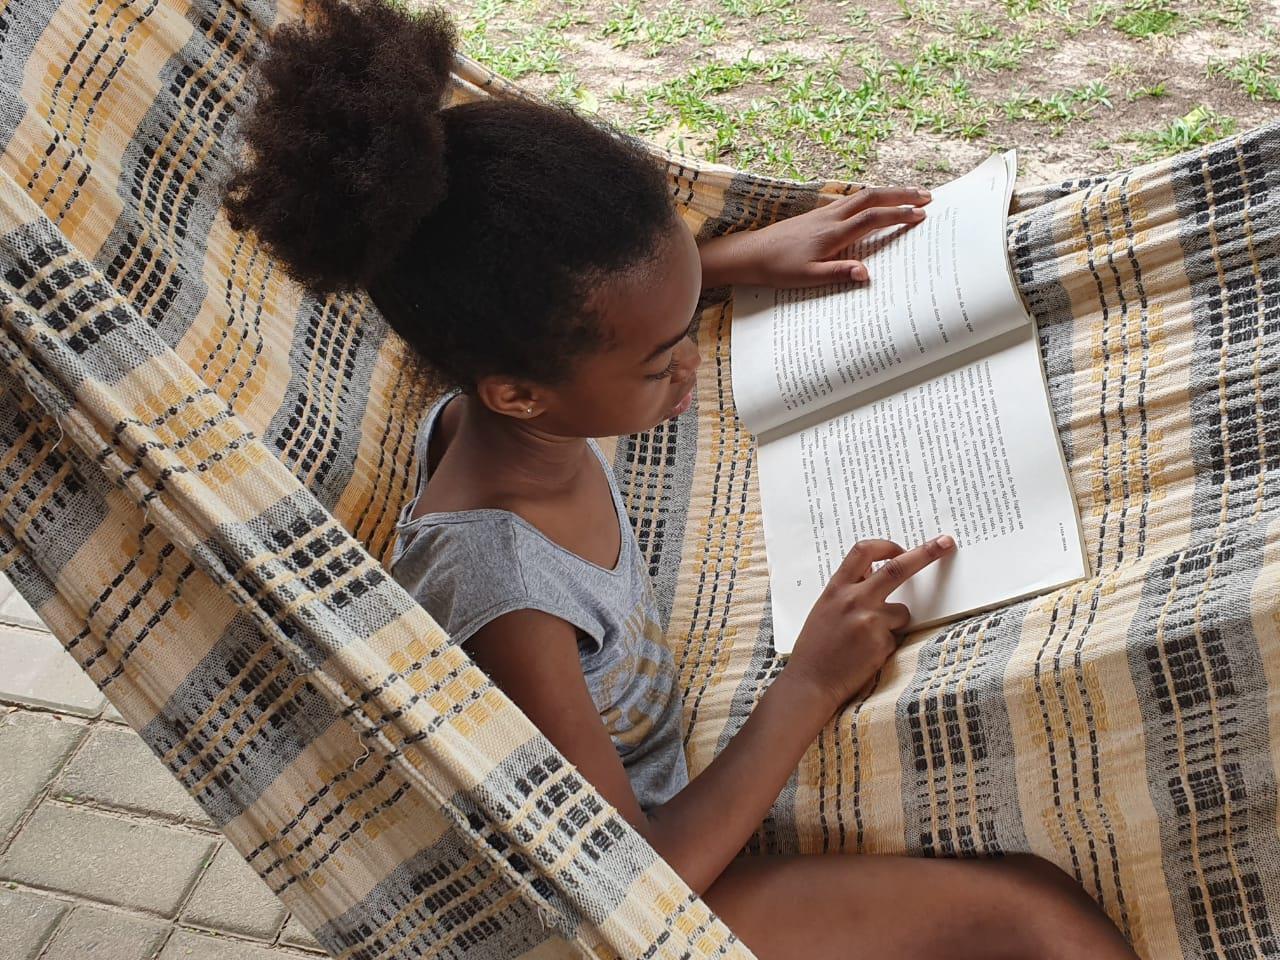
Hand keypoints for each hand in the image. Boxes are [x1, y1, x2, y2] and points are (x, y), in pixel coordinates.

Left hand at [699, 187, 931, 288]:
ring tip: (911, 194)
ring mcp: (824, 212)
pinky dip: (872, 195)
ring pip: (862, 194)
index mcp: (832, 233)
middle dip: (901, 194)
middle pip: (872, 197)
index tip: (921, 214)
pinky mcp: (818, 214)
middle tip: (928, 195)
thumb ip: (837, 274)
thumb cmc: (778, 269)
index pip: (872, 218)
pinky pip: (851, 199)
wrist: (751, 254)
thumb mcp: (807, 278)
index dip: (898, 214)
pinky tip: (879, 199)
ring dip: (889, 192)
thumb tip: (866, 274)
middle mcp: (830, 217)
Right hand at [783, 535, 954, 711]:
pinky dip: (887, 645)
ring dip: (893, 623)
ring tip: (866, 641)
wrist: (810, 682)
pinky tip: (866, 656)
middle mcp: (854, 600)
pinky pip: (897, 637)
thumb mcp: (825, 608)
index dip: (886, 546)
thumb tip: (874, 571)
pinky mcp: (882, 643)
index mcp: (836, 588)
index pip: (864, 551)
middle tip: (946, 543)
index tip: (902, 548)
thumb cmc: (816, 647)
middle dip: (926, 553)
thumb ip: (849, 589)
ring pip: (902, 612)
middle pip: (897, 568)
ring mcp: (869, 621)